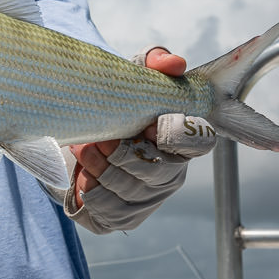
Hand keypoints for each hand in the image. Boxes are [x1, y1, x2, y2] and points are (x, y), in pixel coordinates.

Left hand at [70, 47, 185, 208]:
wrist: (80, 129)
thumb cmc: (117, 103)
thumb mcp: (134, 75)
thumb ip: (156, 61)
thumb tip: (174, 64)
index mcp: (182, 140)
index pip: (199, 141)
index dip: (172, 133)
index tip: (146, 122)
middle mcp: (171, 174)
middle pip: (152, 169)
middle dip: (118, 151)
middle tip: (97, 136)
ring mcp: (147, 199)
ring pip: (125, 190)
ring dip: (97, 167)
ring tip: (82, 149)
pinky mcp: (120, 217)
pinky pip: (105, 209)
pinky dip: (87, 188)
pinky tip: (82, 173)